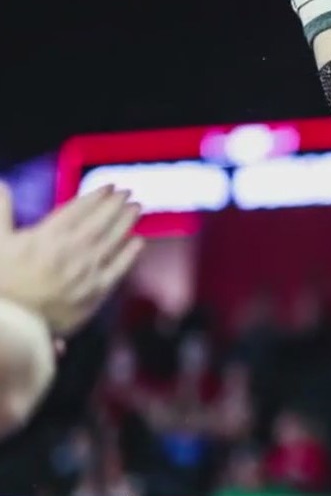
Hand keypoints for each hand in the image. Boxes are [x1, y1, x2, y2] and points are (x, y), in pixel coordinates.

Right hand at [0, 184, 144, 335]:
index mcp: (47, 238)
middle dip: (115, 205)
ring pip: (113, 241)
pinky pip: (118, 269)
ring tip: (136, 209)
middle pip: (100, 222)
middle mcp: (72, 252)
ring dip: (126, 223)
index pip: (78, 210)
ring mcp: (86, 273)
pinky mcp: (95, 293)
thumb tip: (2, 183)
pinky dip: (130, 254)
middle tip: (128, 193)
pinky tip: (138, 242)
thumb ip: (0, 211)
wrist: (9, 326)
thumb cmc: (1, 285)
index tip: (108, 187)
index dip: (95, 196)